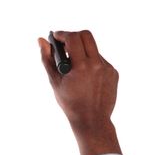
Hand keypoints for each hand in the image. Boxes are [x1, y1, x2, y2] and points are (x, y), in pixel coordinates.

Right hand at [38, 30, 121, 154]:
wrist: (92, 120)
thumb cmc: (70, 103)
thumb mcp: (55, 81)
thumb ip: (47, 59)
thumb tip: (41, 41)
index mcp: (82, 67)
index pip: (73, 38)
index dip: (62, 34)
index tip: (55, 36)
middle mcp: (98, 64)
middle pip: (86, 35)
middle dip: (73, 36)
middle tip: (64, 44)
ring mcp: (107, 68)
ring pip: (93, 48)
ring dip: (81, 51)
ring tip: (73, 67)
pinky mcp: (113, 72)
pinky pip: (100, 60)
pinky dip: (90, 63)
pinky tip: (84, 77)